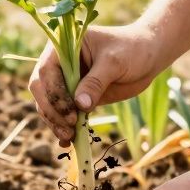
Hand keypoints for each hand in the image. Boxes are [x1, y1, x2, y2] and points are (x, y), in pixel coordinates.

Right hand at [28, 24, 164, 145]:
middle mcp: (59, 64)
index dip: (54, 93)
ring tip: (70, 137)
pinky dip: (63, 127)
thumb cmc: (131, 49)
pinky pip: (63, 114)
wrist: (147, 56)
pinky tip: (69, 142)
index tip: (70, 111)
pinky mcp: (76, 98)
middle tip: (69, 128)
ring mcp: (66, 83)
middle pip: (42, 90)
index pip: (46, 71)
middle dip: (52, 110)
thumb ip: (96, 83)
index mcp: (62, 48)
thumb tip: (80, 106)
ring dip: (55, 123)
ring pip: (49, 105)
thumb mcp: (114, 62)